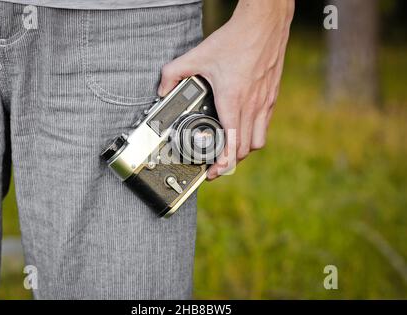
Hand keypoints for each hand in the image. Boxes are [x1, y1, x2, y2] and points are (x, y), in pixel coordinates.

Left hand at [158, 0, 293, 179]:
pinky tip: (242, 128)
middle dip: (229, 162)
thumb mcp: (198, 55)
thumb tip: (161, 90)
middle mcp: (251, 105)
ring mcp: (264, 102)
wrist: (264, 24)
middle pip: (244, 149)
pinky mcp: (272, 97)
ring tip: (230, 150)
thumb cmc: (235, 40)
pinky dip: (253, 134)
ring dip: (243, 150)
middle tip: (217, 166)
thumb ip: (173, 73)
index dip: (223, 164)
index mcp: (233, 99)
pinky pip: (265, 126)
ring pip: (258, 141)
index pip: (231, 143)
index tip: (213, 171)